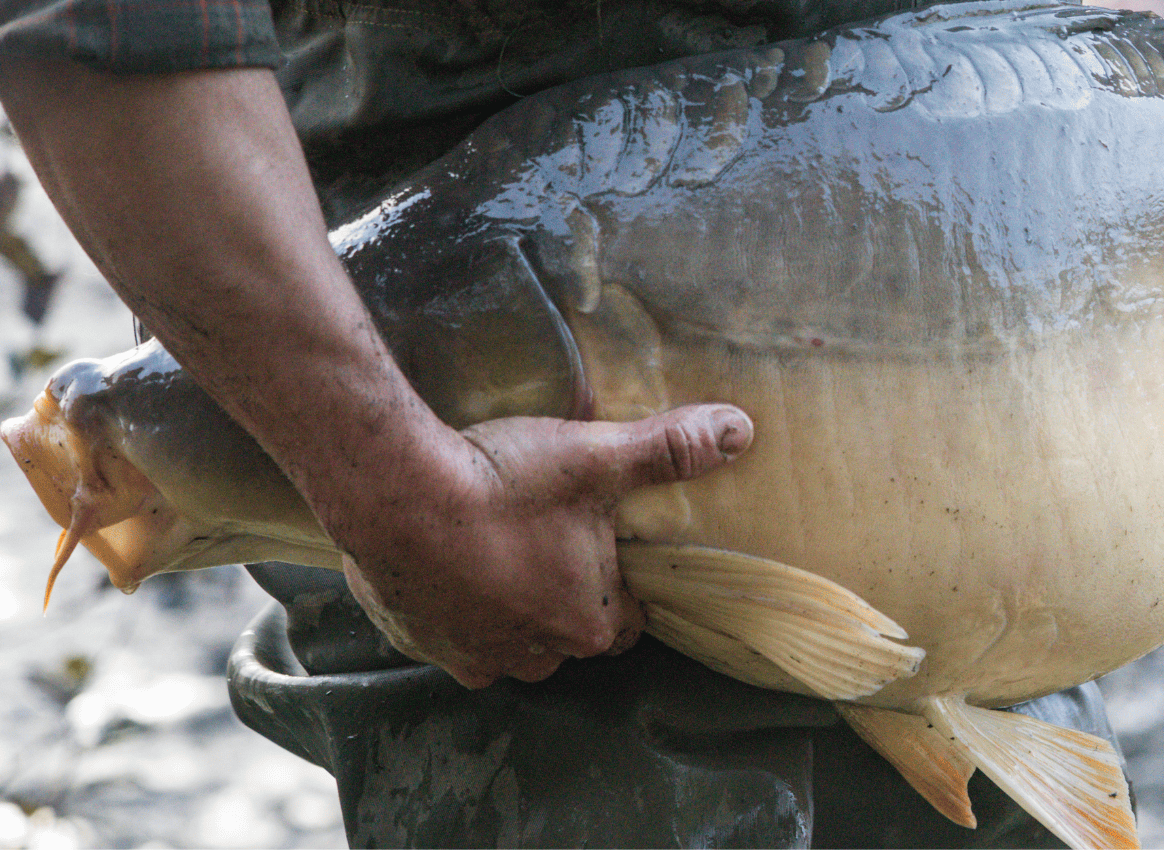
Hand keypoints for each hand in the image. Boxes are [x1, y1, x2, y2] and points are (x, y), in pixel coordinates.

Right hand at [338, 403, 751, 687]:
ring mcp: (474, 655)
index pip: (628, 619)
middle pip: (569, 632)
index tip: (606, 545)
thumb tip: (738, 431)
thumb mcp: (597, 457)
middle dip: (566, 596)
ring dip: (511, 606)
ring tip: (501, 547)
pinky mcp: (420, 643)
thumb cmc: (501, 482)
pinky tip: (451, 562)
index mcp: (589, 623)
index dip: (622, 582)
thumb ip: (669, 450)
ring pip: (511, 640)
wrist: (394, 495)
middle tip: (552, 538)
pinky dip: (454, 607)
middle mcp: (536, 656)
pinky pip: (451, 635)